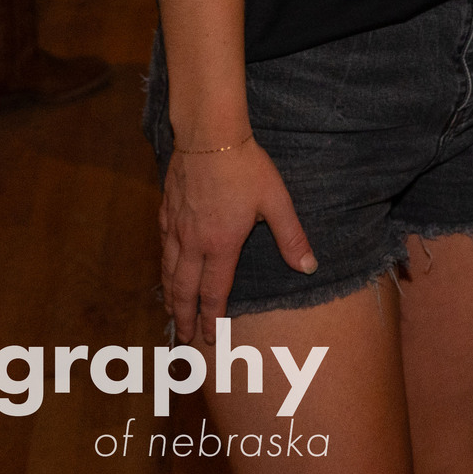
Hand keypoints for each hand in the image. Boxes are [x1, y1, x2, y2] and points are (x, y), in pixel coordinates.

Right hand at [159, 135, 315, 344]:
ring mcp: (176, 226)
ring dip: (170, 295)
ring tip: (170, 312)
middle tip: (184, 338)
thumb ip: (291, 237)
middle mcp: (194, 241)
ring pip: (169, 269)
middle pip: (185, 288)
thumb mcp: (276, 201)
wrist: (209, 135)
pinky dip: (163, 264)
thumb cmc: (245, 166)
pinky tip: (165, 266)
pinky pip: (162, 245)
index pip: (214, 292)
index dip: (211, 317)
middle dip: (184, 316)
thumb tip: (310, 267)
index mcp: (221, 244)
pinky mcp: (167, 209)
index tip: (209, 337)